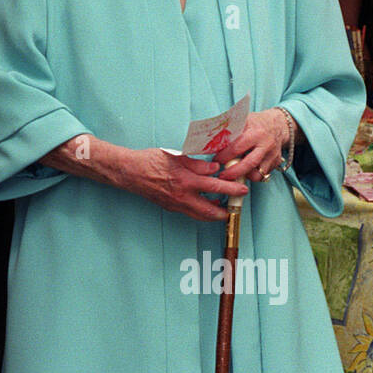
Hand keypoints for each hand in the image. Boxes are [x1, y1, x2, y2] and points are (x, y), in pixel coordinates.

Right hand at [122, 148, 249, 221]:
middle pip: (211, 211)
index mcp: (186, 181)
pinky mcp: (171, 208)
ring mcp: (176, 205)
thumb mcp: (177, 156)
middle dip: (226, 212)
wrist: (130, 172)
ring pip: (200, 216)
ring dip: (214, 214)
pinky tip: (205, 203)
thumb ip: (198, 163)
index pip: (216, 187)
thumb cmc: (151, 160)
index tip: (243, 189)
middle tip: (235, 207)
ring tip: (223, 207)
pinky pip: (191, 213)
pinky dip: (201, 211)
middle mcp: (182, 197)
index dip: (232, 189)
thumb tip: (215, 169)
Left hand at [217, 109, 288, 182]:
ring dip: (244, 176)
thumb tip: (213, 142)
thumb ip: (232, 131)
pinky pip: (263, 175)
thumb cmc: (257, 122)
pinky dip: (253, 175)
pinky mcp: (276, 162)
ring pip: (257, 174)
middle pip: (248, 164)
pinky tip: (246, 171)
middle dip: (233, 172)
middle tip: (222, 176)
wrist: (279, 124)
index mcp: (256, 132)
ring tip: (234, 175)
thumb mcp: (244, 121)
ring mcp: (273, 155)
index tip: (215, 160)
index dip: (224, 156)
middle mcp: (266, 144)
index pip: (236, 147)